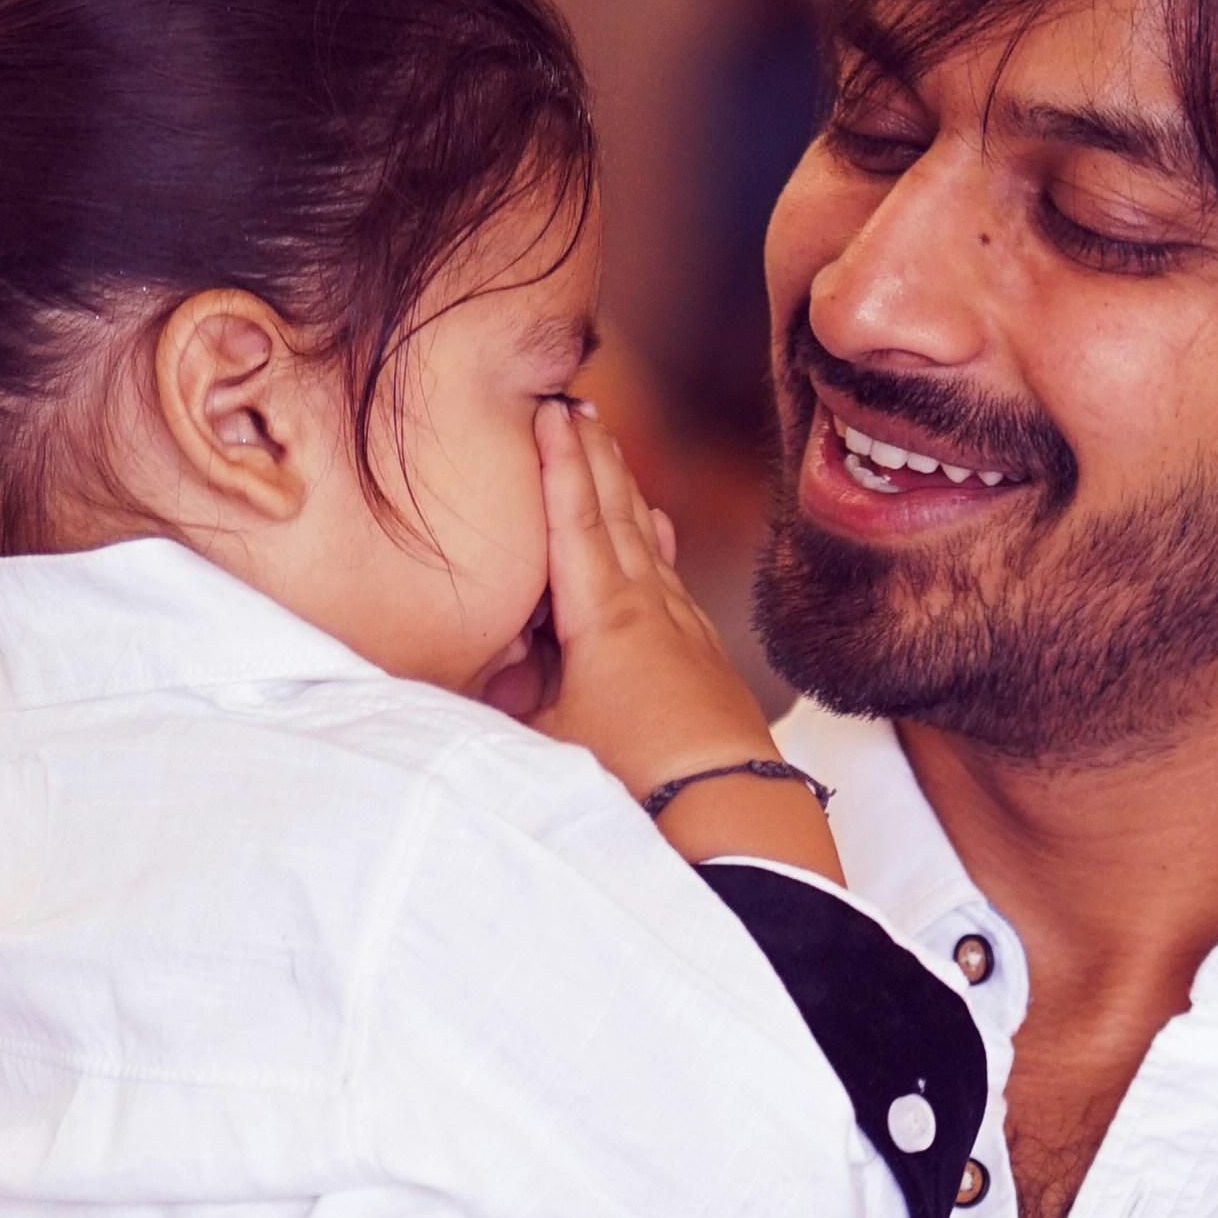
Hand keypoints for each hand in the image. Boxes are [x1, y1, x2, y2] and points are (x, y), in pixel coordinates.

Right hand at [529, 401, 836, 869]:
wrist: (731, 814)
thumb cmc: (633, 780)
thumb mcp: (546, 741)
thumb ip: (510, 698)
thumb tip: (485, 669)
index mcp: (602, 614)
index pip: (573, 517)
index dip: (558, 461)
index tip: (550, 407)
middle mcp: (647, 607)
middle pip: (616, 512)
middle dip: (595, 455)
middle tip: (579, 403)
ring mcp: (682, 628)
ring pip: (647, 541)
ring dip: (626, 490)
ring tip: (611, 448)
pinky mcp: (703, 659)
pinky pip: (672, 580)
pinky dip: (657, 544)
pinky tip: (658, 530)